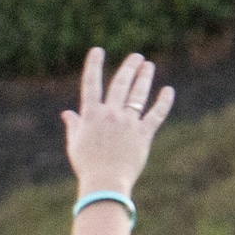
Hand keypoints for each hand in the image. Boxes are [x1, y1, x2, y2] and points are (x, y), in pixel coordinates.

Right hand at [62, 48, 173, 196]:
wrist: (105, 183)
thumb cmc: (87, 166)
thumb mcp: (75, 145)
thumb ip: (74, 126)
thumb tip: (67, 114)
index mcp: (91, 116)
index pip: (91, 85)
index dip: (94, 66)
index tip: (98, 50)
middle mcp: (110, 115)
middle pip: (121, 84)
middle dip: (129, 68)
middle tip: (137, 57)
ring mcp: (128, 123)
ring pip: (139, 94)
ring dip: (145, 77)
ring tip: (149, 66)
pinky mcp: (144, 134)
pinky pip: (156, 114)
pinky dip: (163, 102)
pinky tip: (167, 90)